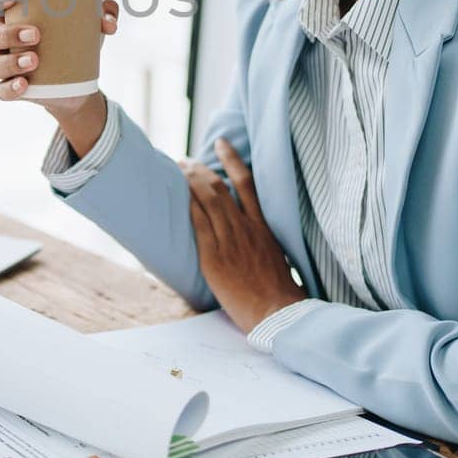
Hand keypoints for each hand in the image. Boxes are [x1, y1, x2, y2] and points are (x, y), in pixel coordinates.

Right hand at [0, 0, 118, 117]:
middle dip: (7, 33)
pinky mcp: (11, 90)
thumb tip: (109, 22)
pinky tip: (24, 84)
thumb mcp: (90, 22)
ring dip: (9, 62)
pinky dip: (10, 88)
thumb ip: (104, 12)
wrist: (78, 82)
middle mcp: (0, 41)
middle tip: (36, 34)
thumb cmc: (75, 39)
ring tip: (34, 60)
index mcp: (12, 17)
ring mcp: (3, 66)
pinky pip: (0, 91)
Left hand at [181, 138, 305, 331]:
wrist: (279, 314)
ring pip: (208, 202)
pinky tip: (179, 198)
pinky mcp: (215, 260)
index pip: (247, 183)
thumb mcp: (276, 256)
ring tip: (177, 172)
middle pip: (220, 187)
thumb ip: (261, 240)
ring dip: (190, 183)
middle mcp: (246, 229)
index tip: (221, 143)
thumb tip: (249, 231)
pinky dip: (190, 208)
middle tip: (185, 161)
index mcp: (263, 227)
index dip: (232, 159)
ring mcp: (231, 243)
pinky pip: (200, 227)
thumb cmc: (280, 292)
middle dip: (200, 170)